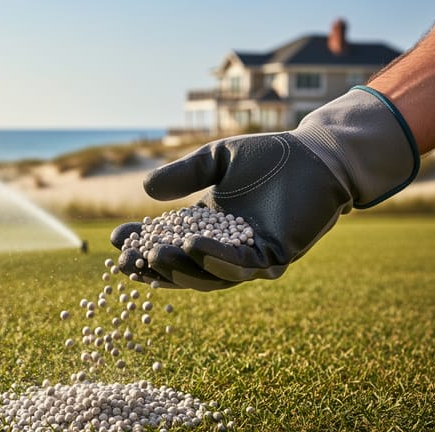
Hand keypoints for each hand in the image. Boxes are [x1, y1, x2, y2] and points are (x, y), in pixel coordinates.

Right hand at [111, 87, 418, 289]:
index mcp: (208, 227)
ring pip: (208, 273)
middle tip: (127, 260)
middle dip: (153, 264)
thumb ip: (184, 174)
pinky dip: (215, 258)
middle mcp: (226, 247)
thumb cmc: (271, 156)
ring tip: (155, 254)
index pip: (167, 240)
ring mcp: (249, 256)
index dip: (141, 242)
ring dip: (180, 266)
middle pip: (183, 265)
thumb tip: (145, 190)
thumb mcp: (216, 159)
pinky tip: (193, 246)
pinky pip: (240, 266)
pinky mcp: (274, 258)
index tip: (116, 240)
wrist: (318, 156)